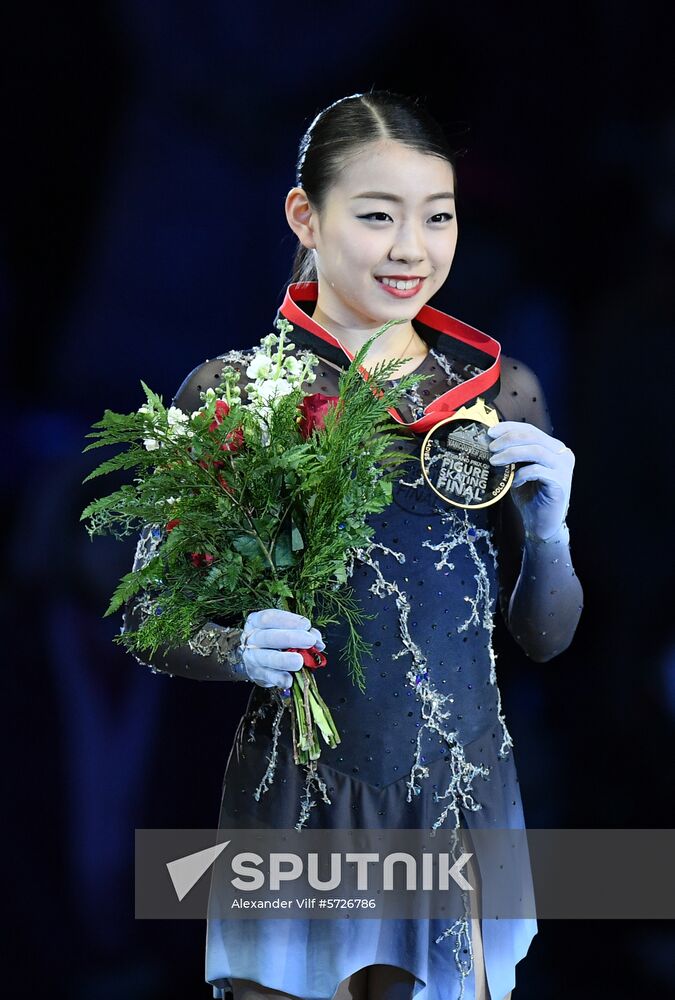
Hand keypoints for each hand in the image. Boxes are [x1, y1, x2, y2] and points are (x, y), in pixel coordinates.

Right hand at [238, 608, 324, 691]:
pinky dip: (280, 678)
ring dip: (284, 660)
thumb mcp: (284, 629)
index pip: (269, 618)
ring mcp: (252, 658)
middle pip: (269, 637)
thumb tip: (318, 642)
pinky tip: (290, 679)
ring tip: (300, 661)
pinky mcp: (257, 674)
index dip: (288, 620)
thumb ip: (302, 632)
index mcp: (256, 622)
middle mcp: (252, 639)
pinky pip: (269, 677)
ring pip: (267, 658)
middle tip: (310, 641)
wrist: (255, 659)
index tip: (306, 624)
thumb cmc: (274, 640)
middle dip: (290, 638)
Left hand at [487, 422, 573, 541]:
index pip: (530, 429)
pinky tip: (514, 482)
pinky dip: (522, 474)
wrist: (541, 524)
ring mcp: (563, 468)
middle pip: (533, 436)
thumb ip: (512, 455)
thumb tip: (490, 441)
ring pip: (536, 450)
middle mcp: (562, 454)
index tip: (491, 432)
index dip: (510, 428)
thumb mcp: (518, 470)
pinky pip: (538, 471)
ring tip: (494, 460)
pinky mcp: (561, 483)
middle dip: (508, 439)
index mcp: (553, 447)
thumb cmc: (529, 496)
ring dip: (512, 453)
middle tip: (490, 447)